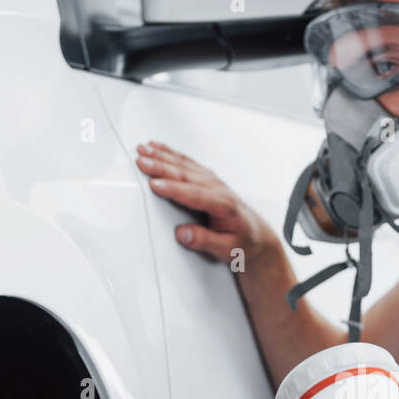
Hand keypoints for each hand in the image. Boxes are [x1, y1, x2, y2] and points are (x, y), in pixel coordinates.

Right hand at [135, 141, 281, 265]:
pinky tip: (158, 148)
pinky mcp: (207, 179)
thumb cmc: (242, 242)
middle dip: (161, 166)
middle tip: (141, 160)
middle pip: (186, 175)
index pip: (194, 195)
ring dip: (163, 156)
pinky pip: (187, 163)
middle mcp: (218, 189)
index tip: (155, 185)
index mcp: (224, 206)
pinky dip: (171, 154)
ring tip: (144, 149)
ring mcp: (212, 182)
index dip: (173, 189)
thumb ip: (205, 241)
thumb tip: (184, 234)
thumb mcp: (227, 250)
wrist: (256, 235)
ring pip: (185, 165)